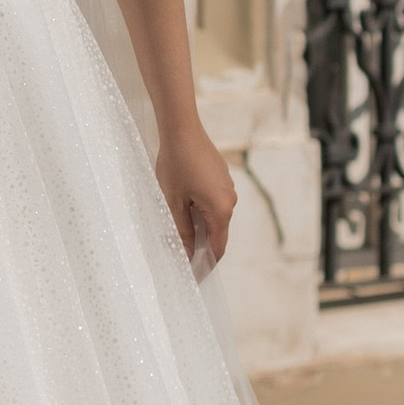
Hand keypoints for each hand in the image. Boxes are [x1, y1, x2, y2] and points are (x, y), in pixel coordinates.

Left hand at [156, 125, 235, 274]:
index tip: (195, 276)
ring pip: (214, 216)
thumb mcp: (173, 202)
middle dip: (201, 246)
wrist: (182, 129)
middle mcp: (230, 200)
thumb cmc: (175, 165)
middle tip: (181, 256)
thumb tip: (187, 254)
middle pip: (217, 232)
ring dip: (199, 226)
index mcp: (221, 210)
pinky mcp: (221, 177)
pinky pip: (213, 201)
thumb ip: (181, 231)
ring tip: (178, 232)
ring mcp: (228, 187)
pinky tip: (183, 207)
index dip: (206, 264)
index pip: (218, 248)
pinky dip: (201, 210)